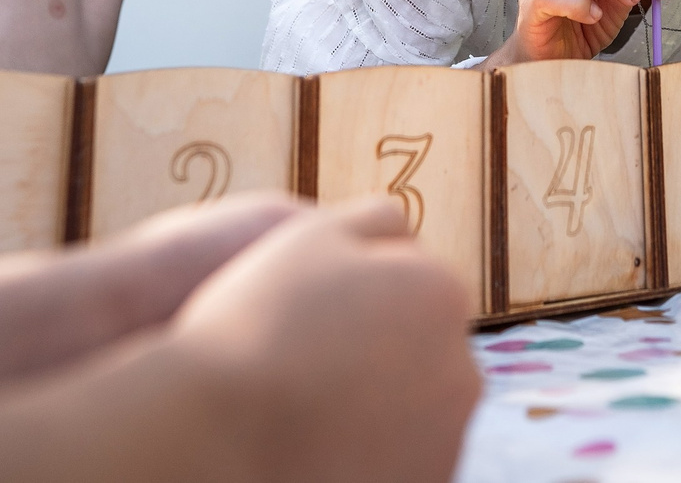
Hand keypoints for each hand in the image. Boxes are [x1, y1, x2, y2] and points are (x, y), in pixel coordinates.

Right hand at [166, 201, 476, 482]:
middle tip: (304, 367)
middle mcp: (463, 368)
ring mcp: (447, 438)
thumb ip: (370, 222)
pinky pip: (398, 461)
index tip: (308, 320)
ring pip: (413, 410)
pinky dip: (369, 456)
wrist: (217, 439)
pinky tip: (314, 450)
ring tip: (302, 413)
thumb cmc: (254, 328)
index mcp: (441, 295)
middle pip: (421, 350)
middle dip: (379, 353)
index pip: (415, 286)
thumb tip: (403, 227)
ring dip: (376, 407)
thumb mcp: (308, 238)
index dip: (358, 299)